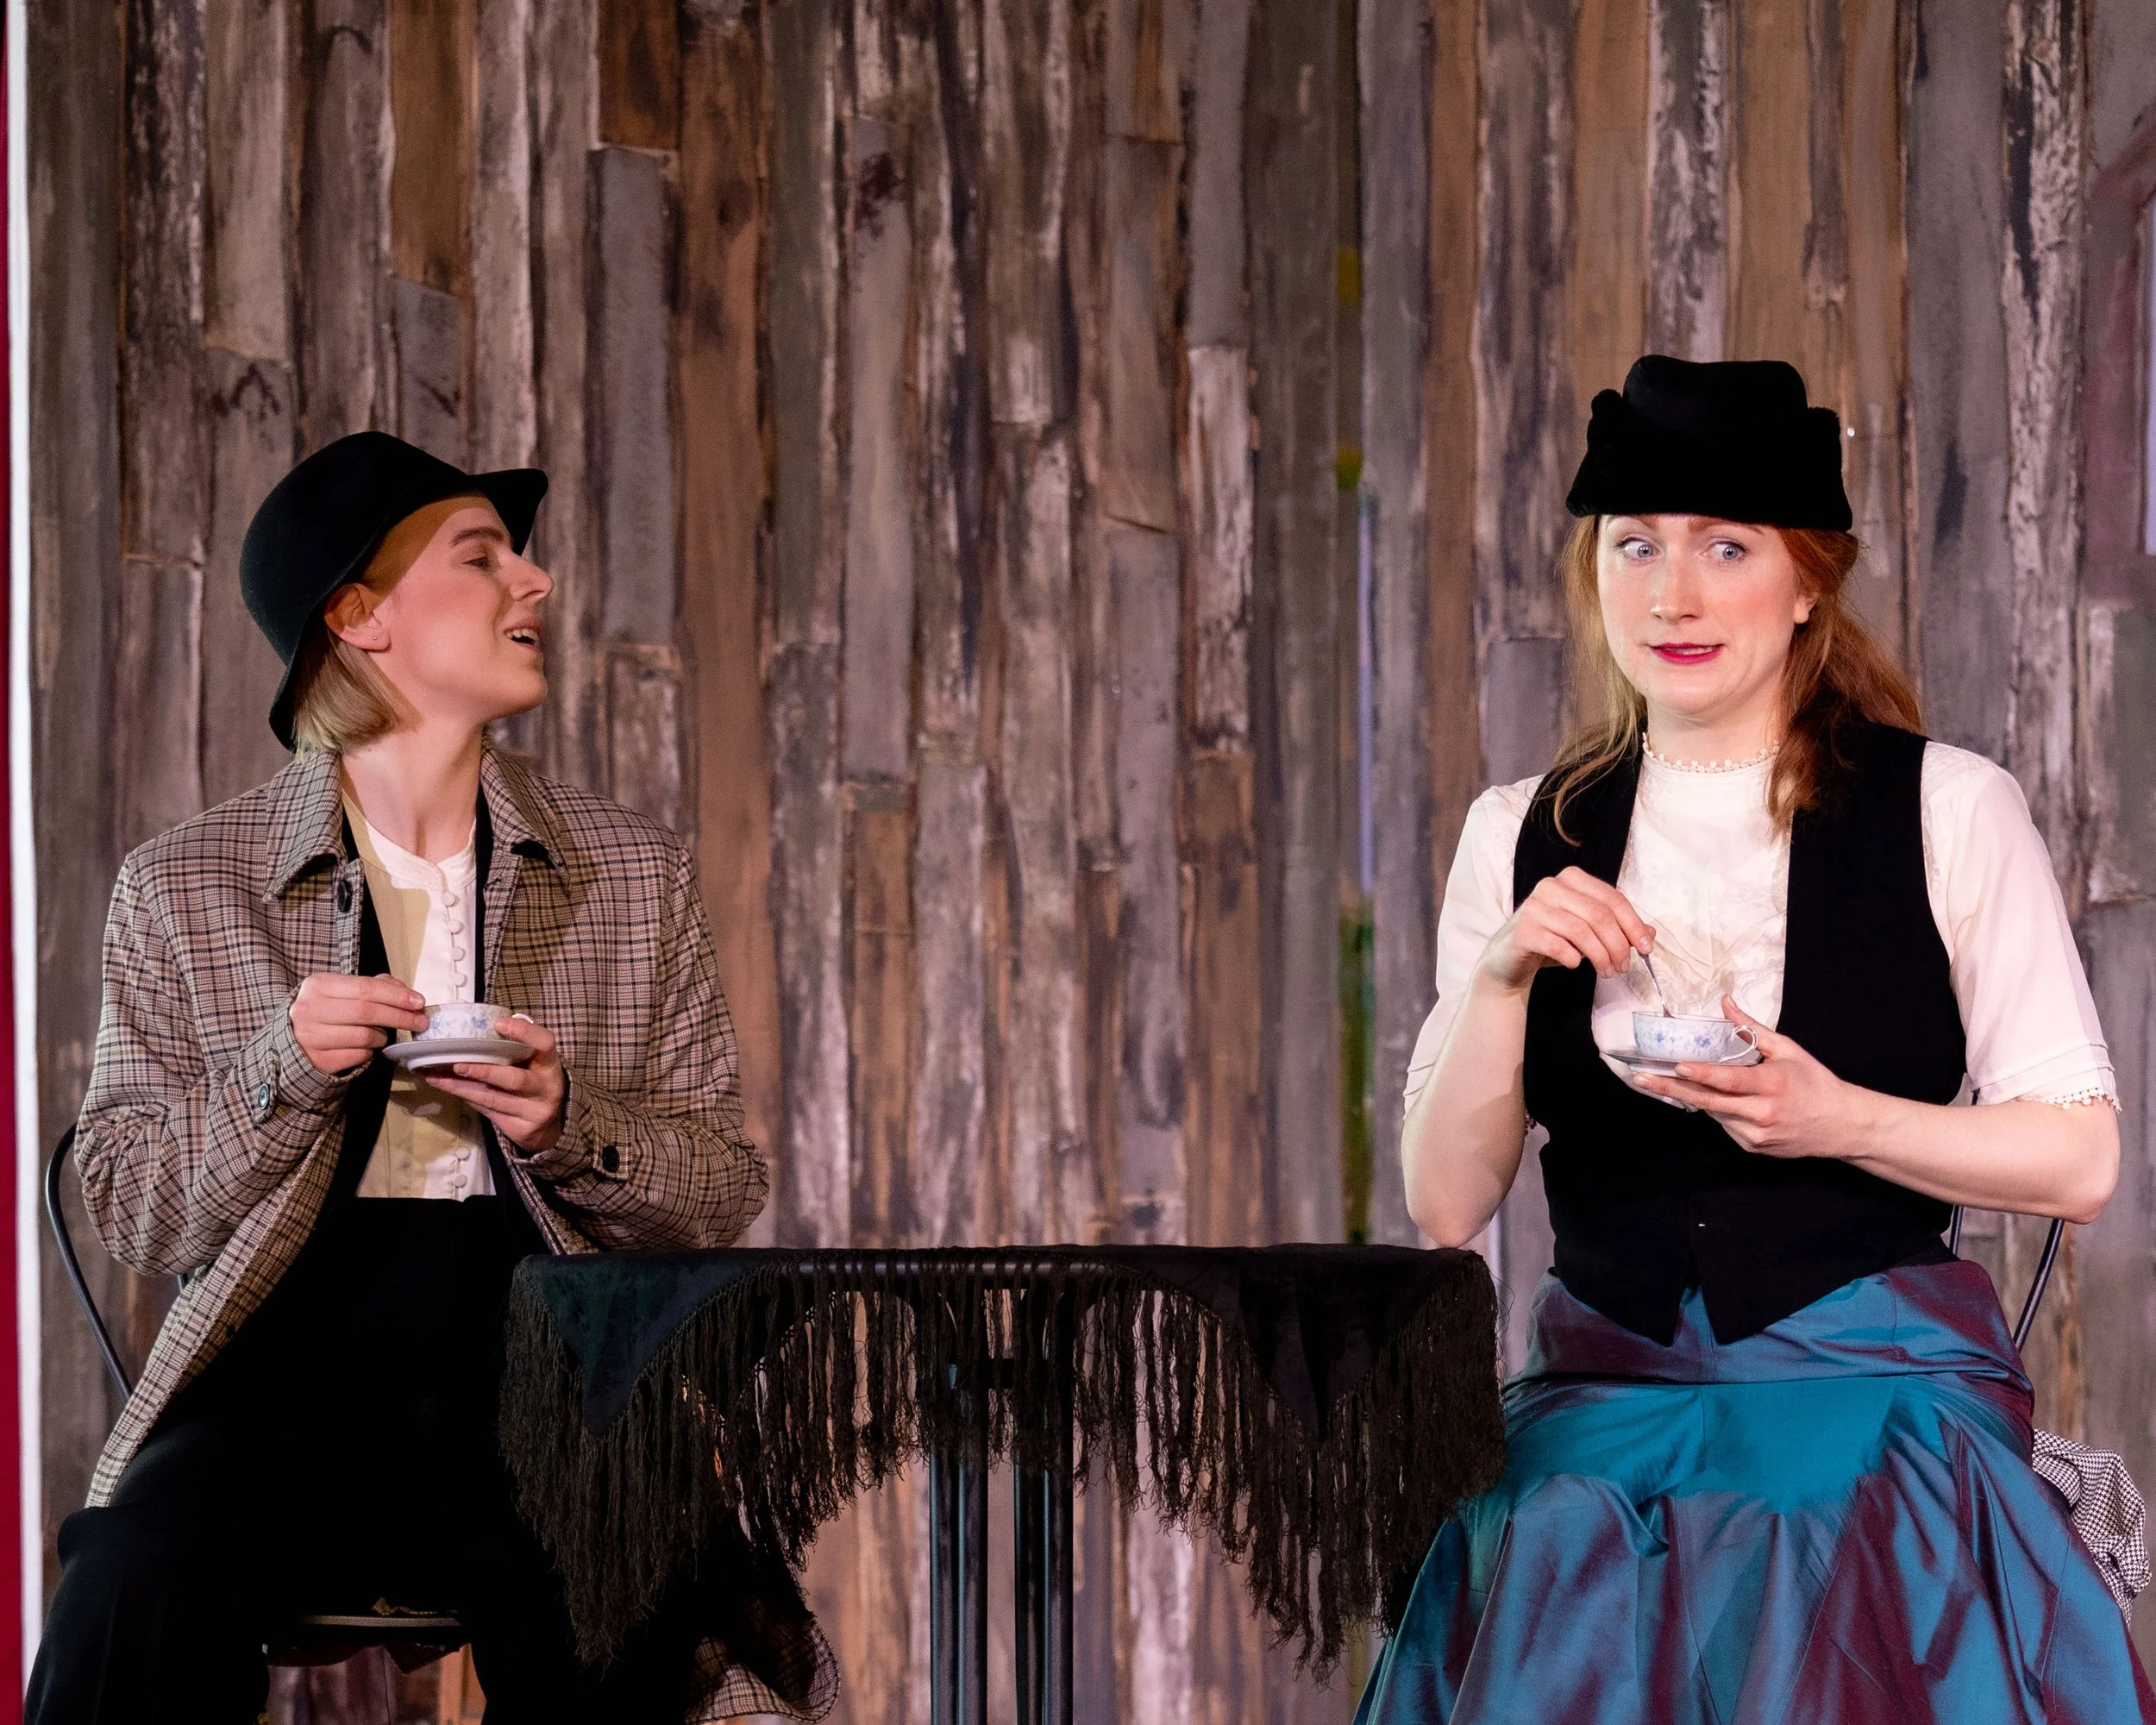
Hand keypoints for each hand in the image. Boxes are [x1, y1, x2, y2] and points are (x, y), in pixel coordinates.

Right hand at [289, 973, 429, 1075]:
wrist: (294, 1038)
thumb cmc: (327, 1010)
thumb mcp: (343, 991)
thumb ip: (375, 986)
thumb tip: (405, 992)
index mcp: (318, 985)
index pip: (366, 988)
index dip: (396, 995)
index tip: (419, 1002)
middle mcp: (309, 1009)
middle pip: (366, 1012)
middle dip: (399, 1016)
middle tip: (420, 1021)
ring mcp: (310, 1037)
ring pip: (364, 1036)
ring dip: (382, 1036)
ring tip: (383, 1033)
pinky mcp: (317, 1060)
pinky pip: (357, 1056)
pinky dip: (369, 1052)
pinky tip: (366, 1046)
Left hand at [424, 1015, 567, 1154]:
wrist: (552, 1124)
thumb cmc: (537, 1082)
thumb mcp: (537, 1063)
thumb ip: (519, 1047)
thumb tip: (487, 1026)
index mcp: (550, 1065)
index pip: (545, 1043)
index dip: (524, 1032)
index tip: (499, 1024)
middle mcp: (545, 1088)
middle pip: (514, 1079)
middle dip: (483, 1072)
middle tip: (457, 1064)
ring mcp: (533, 1111)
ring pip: (492, 1099)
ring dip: (461, 1088)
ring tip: (437, 1078)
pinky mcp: (518, 1128)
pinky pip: (487, 1111)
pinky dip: (466, 1097)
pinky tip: (449, 1088)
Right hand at [1475, 865, 1654, 994]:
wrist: (1509, 958)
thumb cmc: (1553, 941)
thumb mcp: (1589, 933)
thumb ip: (1618, 928)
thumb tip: (1651, 934)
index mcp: (1572, 879)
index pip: (1612, 898)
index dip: (1633, 924)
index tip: (1646, 949)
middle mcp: (1551, 886)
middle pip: (1599, 914)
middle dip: (1618, 945)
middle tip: (1624, 967)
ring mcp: (1534, 906)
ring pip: (1580, 930)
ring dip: (1600, 956)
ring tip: (1606, 972)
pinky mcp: (1522, 929)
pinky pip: (1557, 945)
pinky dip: (1573, 958)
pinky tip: (1576, 965)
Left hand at [1634, 995, 1866, 1158]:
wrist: (1842, 1126)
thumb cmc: (1815, 1083)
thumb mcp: (1788, 1050)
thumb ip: (1752, 1029)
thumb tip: (1725, 1002)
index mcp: (1773, 1085)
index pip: (1730, 1080)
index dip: (1702, 1073)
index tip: (1676, 1064)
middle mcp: (1762, 1113)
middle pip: (1709, 1101)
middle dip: (1672, 1088)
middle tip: (1642, 1077)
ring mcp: (1756, 1135)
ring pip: (1714, 1113)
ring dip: (1693, 1096)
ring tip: (1668, 1080)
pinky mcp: (1753, 1148)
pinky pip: (1724, 1125)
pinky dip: (1717, 1109)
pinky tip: (1719, 1098)